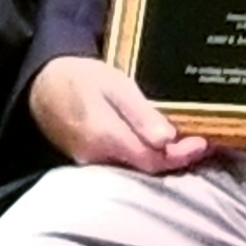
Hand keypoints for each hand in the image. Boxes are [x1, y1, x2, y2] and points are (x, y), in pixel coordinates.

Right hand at [29, 54, 212, 173]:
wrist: (40, 83)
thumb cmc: (79, 77)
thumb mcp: (115, 85)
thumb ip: (141, 114)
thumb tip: (168, 140)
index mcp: (107, 138)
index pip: (154, 160)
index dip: (182, 155)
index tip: (204, 141)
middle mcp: (98, 158)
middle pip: (147, 168)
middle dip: (176, 158)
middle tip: (200, 140)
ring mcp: (90, 162)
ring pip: (135, 168)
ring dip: (161, 158)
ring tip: (184, 141)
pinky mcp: (87, 160)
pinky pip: (122, 163)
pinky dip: (143, 155)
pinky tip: (155, 143)